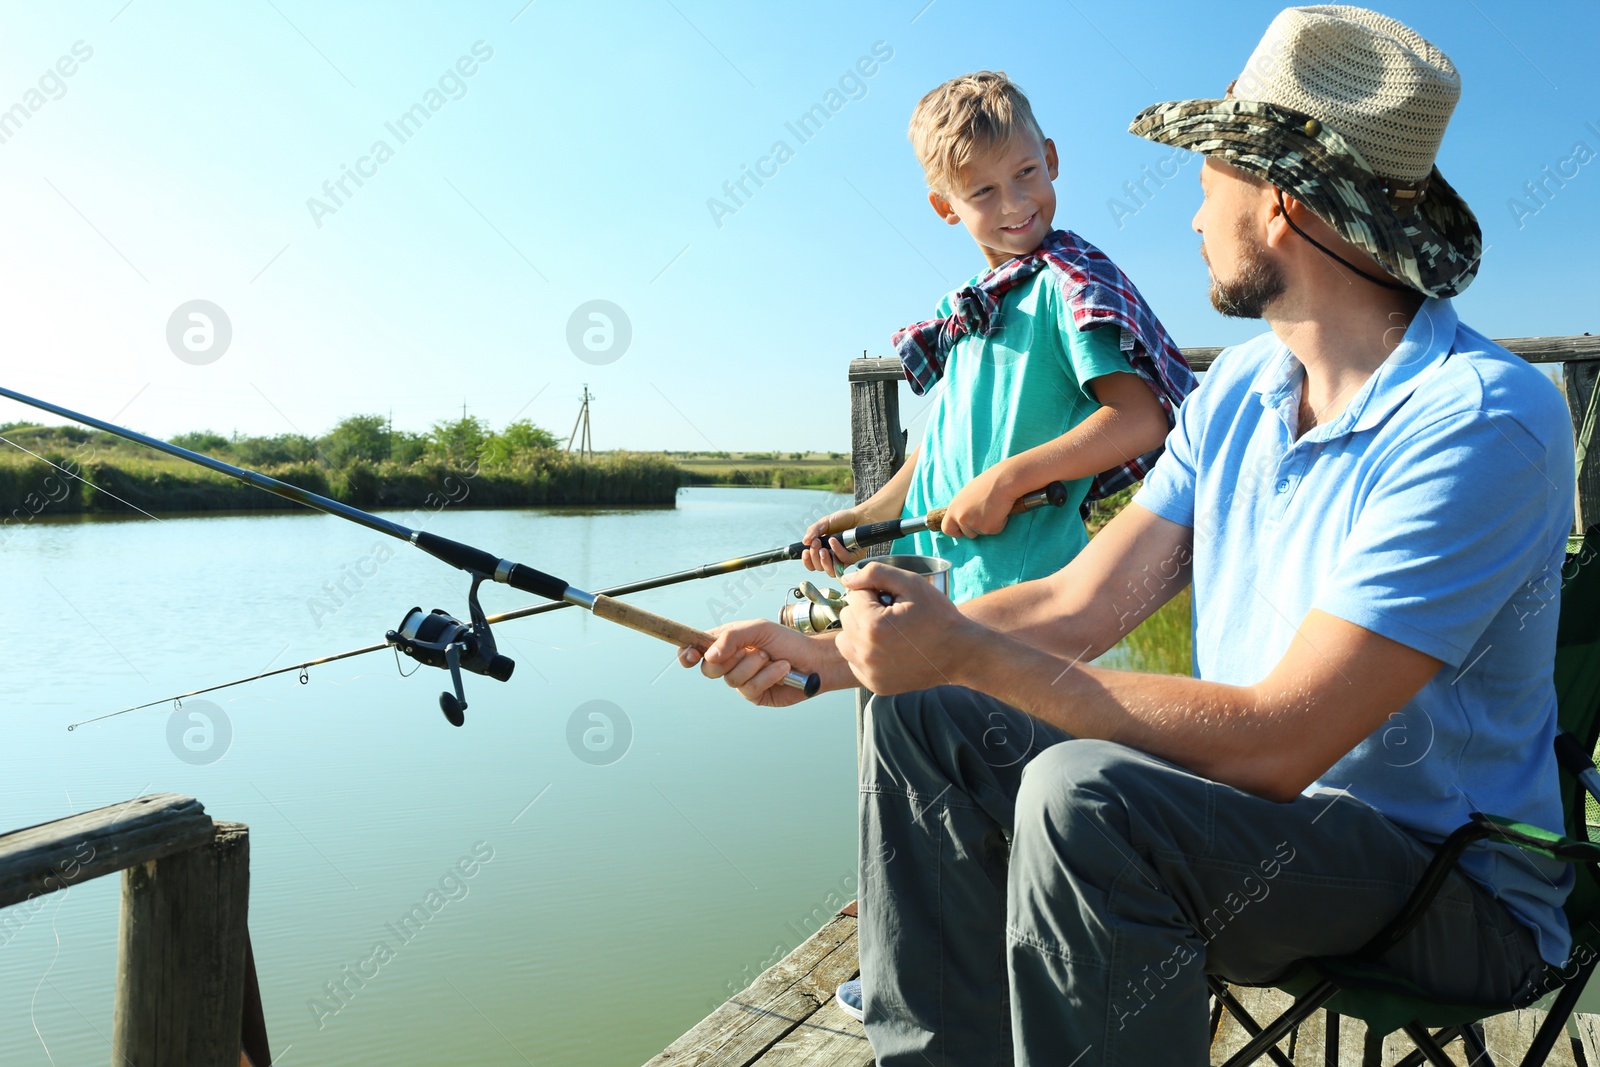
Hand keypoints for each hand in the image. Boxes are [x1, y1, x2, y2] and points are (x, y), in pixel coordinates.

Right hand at [678, 619, 822, 707]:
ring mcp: (742, 680)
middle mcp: (731, 662)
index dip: (688, 653)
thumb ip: (731, 637)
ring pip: (731, 679)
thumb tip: (707, 656)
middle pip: (709, 669)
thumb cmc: (787, 640)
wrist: (814, 660)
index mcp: (727, 642)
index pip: (698, 648)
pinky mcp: (755, 694)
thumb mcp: (758, 629)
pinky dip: (768, 676)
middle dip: (730, 659)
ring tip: (772, 657)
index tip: (688, 655)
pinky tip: (782, 669)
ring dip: (755, 665)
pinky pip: (750, 688)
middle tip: (750, 650)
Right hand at [802, 509, 863, 576]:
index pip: (812, 563)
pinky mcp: (852, 558)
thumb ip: (813, 531)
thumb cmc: (842, 520)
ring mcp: (841, 559)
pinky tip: (834, 541)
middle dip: (815, 557)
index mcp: (822, 550)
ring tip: (823, 549)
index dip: (807, 561)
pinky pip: (843, 561)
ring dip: (824, 561)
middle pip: (819, 568)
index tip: (806, 552)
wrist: (858, 516)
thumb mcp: (824, 523)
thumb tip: (804, 541)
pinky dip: (837, 552)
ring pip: (831, 571)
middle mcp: (831, 557)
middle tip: (816, 544)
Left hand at [835, 562, 977, 694]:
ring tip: (887, 631)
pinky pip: (855, 661)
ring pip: (845, 640)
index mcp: (873, 626)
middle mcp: (866, 652)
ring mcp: (869, 671)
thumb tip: (847, 579)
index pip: (853, 595)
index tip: (894, 600)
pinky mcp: (874, 684)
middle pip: (846, 616)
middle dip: (864, 610)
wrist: (959, 653)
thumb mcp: (912, 584)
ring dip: (860, 632)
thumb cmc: (938, 616)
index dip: (874, 592)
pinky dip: (866, 653)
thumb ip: (875, 574)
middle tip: (892, 614)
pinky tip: (888, 649)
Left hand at [940, 465, 1014, 538]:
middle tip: (986, 513)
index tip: (962, 531)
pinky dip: (1000, 523)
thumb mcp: (967, 496)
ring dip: (988, 524)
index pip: (947, 528)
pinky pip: (995, 530)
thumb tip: (962, 520)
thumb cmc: (987, 484)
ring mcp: (974, 524)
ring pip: (982, 533)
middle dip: (977, 528)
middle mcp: (961, 518)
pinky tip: (1000, 510)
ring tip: (993, 507)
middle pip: (968, 534)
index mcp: (953, 509)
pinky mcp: (988, 528)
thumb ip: (962, 509)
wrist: (1003, 481)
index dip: (956, 531)